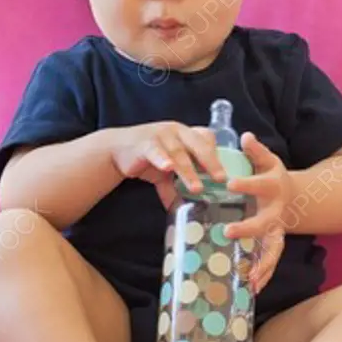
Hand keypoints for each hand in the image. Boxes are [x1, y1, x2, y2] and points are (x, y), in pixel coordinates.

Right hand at [111, 121, 227, 210]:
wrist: (117, 149)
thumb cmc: (146, 157)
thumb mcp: (164, 172)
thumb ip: (175, 187)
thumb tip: (184, 210)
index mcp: (185, 134)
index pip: (206, 139)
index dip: (216, 154)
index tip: (224, 173)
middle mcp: (176, 131)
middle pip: (198, 145)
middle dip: (211, 162)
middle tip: (221, 179)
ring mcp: (160, 135)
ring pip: (179, 153)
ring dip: (188, 171)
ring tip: (197, 187)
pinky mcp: (144, 143)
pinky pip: (156, 152)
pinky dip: (162, 160)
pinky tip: (168, 168)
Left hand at [223, 132, 291, 294]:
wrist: (292, 195)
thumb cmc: (270, 175)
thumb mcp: (265, 159)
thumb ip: (255, 149)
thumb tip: (245, 135)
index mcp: (273, 187)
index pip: (259, 184)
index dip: (246, 184)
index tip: (230, 183)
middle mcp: (276, 211)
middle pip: (264, 222)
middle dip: (248, 228)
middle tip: (229, 231)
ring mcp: (277, 230)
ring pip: (272, 249)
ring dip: (261, 264)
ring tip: (249, 277)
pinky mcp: (274, 244)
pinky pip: (270, 261)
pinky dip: (264, 275)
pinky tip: (252, 289)